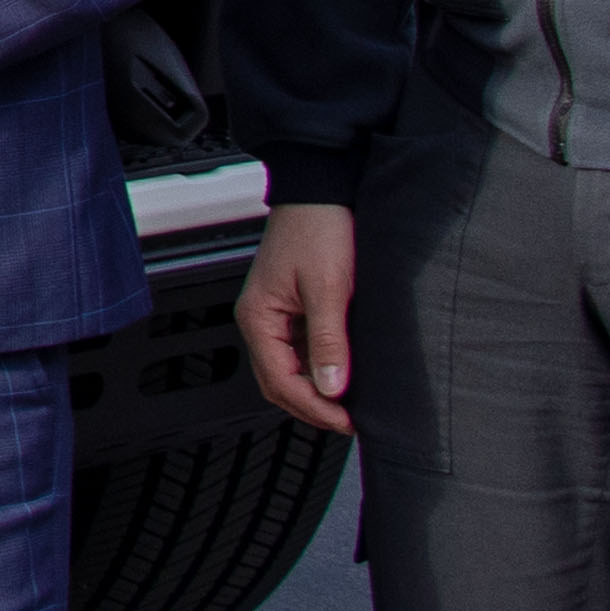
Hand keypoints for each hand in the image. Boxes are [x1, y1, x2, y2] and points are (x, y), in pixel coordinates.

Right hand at [239, 202, 357, 436]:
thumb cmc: (318, 228)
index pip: (279, 382)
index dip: (314, 407)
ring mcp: (275, 315)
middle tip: (351, 419)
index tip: (347, 420)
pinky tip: (346, 372)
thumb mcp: (328, 288)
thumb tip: (331, 387)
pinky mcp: (293, 309)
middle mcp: (260, 320)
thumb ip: (328, 340)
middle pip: (279, 383)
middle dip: (313, 406)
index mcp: (257, 317)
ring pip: (291, 370)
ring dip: (317, 389)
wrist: (321, 190)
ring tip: (352, 400)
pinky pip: (301, 352)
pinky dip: (320, 368)